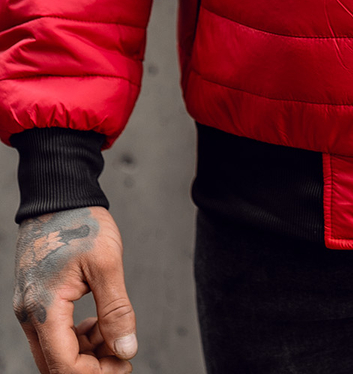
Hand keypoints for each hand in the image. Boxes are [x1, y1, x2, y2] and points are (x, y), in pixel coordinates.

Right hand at [14, 207, 137, 373]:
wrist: (60, 193)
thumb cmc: (81, 221)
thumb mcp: (106, 263)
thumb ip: (116, 310)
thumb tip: (126, 350)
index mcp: (44, 307)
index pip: (64, 365)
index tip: (124, 365)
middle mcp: (30, 313)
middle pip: (56, 363)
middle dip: (91, 367)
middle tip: (123, 357)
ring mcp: (30, 306)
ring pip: (55, 350)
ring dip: (86, 352)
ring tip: (115, 333)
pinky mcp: (36, 299)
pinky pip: (53, 332)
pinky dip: (77, 336)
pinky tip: (98, 323)